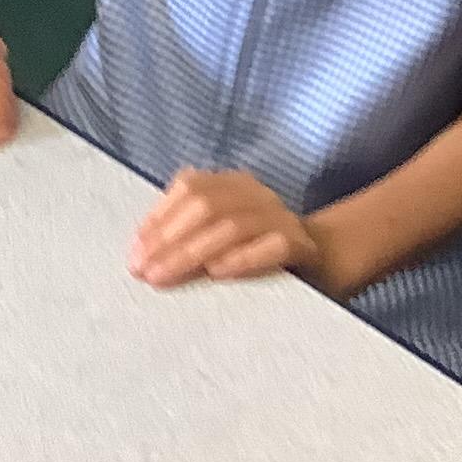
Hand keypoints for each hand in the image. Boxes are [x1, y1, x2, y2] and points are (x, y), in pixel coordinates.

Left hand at [129, 166, 311, 288]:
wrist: (327, 259)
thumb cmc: (258, 252)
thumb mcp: (218, 237)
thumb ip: (188, 233)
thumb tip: (142, 251)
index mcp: (233, 185)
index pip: (190, 189)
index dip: (158, 218)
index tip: (134, 252)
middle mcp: (257, 195)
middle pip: (208, 206)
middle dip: (169, 239)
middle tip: (144, 271)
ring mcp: (282, 217)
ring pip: (234, 226)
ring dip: (193, 252)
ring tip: (165, 277)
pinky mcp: (304, 245)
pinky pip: (273, 245)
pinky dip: (242, 257)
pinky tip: (218, 272)